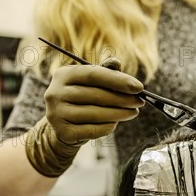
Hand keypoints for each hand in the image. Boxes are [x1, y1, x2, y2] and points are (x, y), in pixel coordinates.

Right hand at [25, 58, 143, 176]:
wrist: (63, 126)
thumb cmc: (82, 99)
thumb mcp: (90, 83)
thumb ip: (104, 71)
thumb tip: (116, 62)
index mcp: (63, 74)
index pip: (94, 74)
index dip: (118, 80)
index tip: (139, 87)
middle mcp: (55, 92)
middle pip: (96, 95)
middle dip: (123, 99)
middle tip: (140, 102)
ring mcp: (56, 113)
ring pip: (96, 113)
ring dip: (119, 114)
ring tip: (133, 112)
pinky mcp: (63, 132)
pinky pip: (92, 129)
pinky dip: (108, 126)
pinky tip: (116, 123)